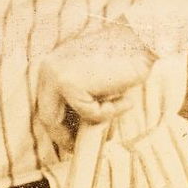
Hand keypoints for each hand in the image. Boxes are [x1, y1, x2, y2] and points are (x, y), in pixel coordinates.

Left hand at [33, 19, 156, 156]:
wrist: (140, 40)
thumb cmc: (123, 58)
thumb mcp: (93, 79)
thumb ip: (81, 98)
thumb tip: (76, 131)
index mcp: (52, 65)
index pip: (46, 103)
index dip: (58, 125)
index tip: (70, 139)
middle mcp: (48, 69)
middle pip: (47, 115)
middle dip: (63, 135)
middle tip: (78, 147)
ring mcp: (56, 76)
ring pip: (64, 119)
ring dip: (92, 124)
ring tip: (114, 117)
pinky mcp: (69, 84)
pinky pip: (90, 114)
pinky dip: (111, 112)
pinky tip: (125, 99)